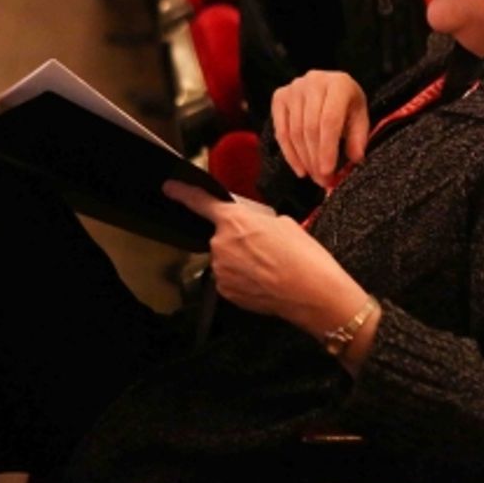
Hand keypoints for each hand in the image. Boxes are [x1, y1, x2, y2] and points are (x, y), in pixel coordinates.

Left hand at [162, 180, 368, 337]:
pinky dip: (243, 278)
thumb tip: (253, 229)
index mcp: (234, 220)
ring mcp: (221, 270)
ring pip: (226, 259)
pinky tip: (264, 281)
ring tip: (270, 266)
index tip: (170, 188)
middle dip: (239, 240)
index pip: (199, 202)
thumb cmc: (304, 257)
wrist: (313, 294)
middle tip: (266, 248)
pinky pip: (230, 278)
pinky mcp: (226, 292)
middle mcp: (220, 244)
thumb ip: (257, 221)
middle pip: (221, 236)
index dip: (182, 192)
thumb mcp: (283, 223)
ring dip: (242, 260)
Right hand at [271, 71, 368, 187]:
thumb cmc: (347, 104)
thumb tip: (355, 159)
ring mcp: (294, 88)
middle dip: (315, 158)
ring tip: (314, 176)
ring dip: (304, 159)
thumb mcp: (359, 117)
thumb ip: (358, 138)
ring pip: (295, 131)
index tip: (328, 172)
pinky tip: (300, 168)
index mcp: (339, 84)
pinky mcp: (280, 97)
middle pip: (310, 127)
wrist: (330, 86)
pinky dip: (289, 154)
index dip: (327, 148)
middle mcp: (314, 81)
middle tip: (322, 180)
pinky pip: (281, 131)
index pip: (329, 120)